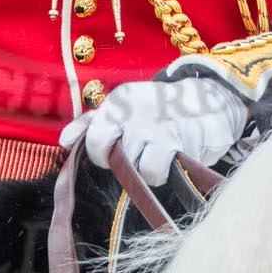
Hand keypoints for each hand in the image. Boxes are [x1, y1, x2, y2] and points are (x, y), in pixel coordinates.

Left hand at [58, 78, 248, 186]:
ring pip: (144, 172)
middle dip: (128, 164)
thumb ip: (91, 123)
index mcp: (120, 102)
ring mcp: (164, 129)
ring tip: (161, 154)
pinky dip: (171, 172)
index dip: (102, 155)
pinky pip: (168, 173)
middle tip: (140, 152)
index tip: (113, 153)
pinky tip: (177, 156)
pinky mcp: (186, 144)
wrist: (208, 99)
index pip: (94, 142)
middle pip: (118, 161)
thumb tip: (63, 141)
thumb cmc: (157, 108)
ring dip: (152, 170)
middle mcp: (138, 114)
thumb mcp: (124, 106)